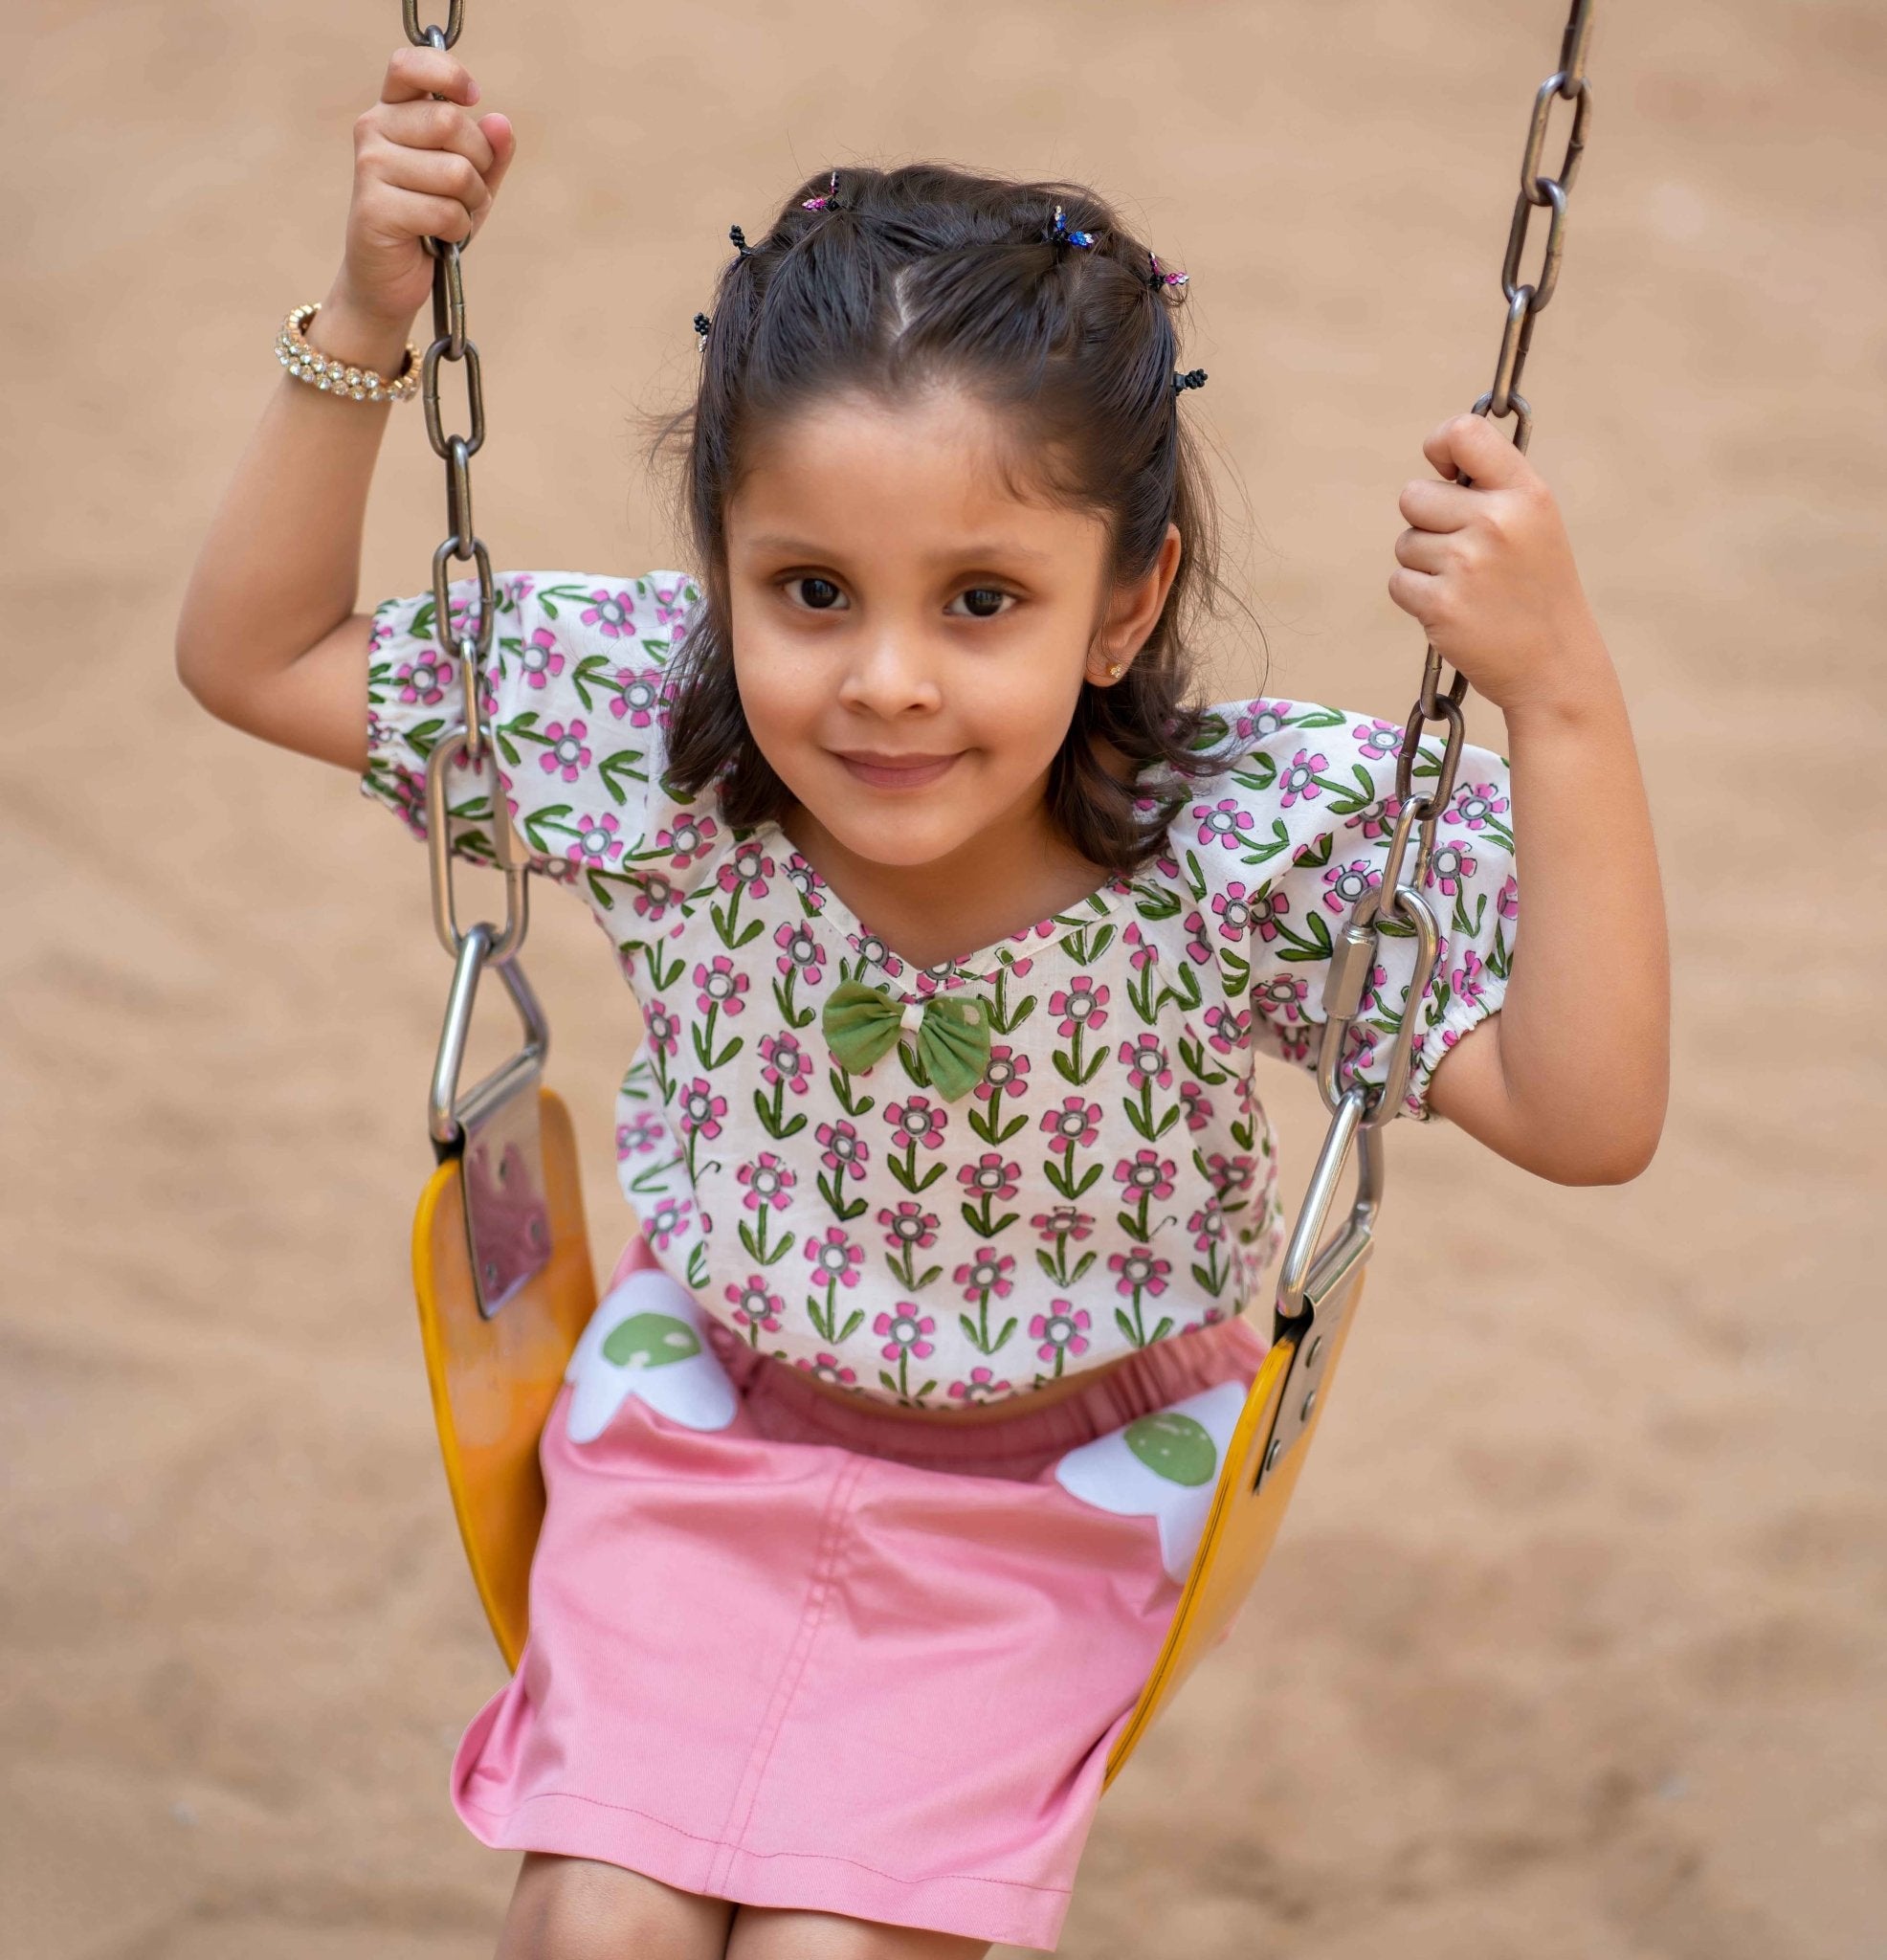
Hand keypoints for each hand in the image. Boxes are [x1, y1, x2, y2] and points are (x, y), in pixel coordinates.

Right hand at [332, 43, 517, 329]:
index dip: (448, 72)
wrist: (389, 280)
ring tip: (451, 217)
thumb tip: (501, 123)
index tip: (473, 97)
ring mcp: (370, 166)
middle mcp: (373, 129)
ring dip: (470, 203)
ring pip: (455, 171)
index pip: (409, 64)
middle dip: (479, 162)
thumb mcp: (470, 184)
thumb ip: (489, 153)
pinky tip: (438, 237)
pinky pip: (444, 211)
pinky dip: (456, 230)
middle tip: (468, 191)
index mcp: (392, 112)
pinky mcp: (375, 207)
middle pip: (451, 121)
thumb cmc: (430, 224)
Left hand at [1387, 412, 1601, 714]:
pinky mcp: (1441, 604)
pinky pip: (1398, 581)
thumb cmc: (1537, 590)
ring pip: (1405, 542)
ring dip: (1424, 564)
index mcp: (1526, 493)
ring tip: (1468, 585)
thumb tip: (1441, 459)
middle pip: (1414, 495)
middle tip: (1464, 551)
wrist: (1554, 665)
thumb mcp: (1535, 523)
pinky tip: (1454, 609)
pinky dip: (1416, 597)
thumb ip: (1492, 488)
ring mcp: (1467, 563)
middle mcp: (1496, 521)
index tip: (1445, 472)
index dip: (1440, 446)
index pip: (1463, 433)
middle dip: (1426, 522)